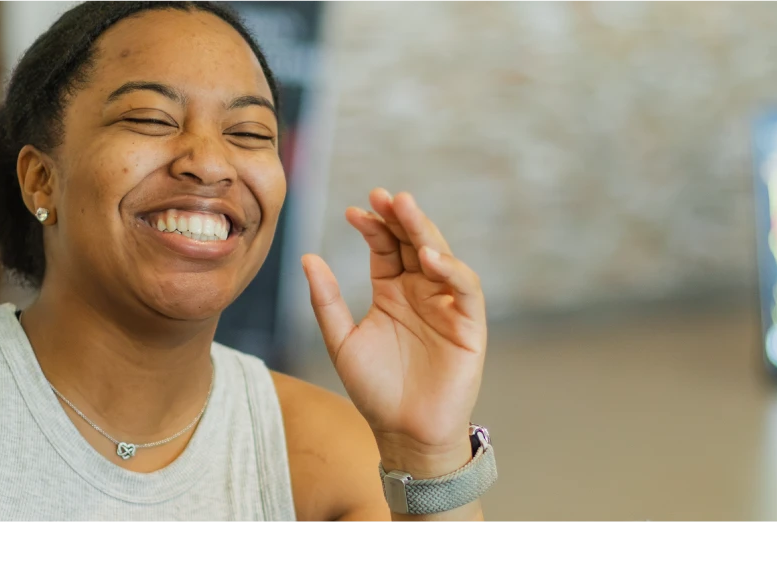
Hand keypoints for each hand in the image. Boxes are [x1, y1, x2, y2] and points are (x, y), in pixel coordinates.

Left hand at [302, 189, 486, 477]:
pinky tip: (428, 256)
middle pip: (413, 243)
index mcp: (392, 292)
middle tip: (383, 195)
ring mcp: (446, 305)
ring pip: (440, 256)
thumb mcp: (342, 341)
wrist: (404, 433)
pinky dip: (451, 269)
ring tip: (405, 210)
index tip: (353, 211)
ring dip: (424, 231)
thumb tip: (307, 257)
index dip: (373, 226)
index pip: (385, 247)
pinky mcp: (469, 325)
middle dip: (400, 217)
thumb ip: (326, 301)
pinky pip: (465, 289)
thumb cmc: (375, 390)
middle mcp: (421, 292)